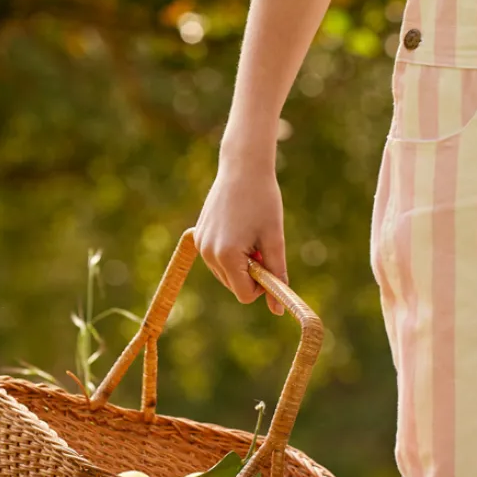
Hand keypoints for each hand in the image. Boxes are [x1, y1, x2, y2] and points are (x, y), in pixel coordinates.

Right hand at [194, 158, 288, 312]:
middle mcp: (208, 254)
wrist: (242, 166)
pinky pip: (217, 258)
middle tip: (262, 243)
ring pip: (226, 273)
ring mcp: (200, 245)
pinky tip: (239, 226)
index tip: (271, 264)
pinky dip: (231, 252)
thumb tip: (278, 310)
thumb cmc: (263, 200)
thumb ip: (276, 273)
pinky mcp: (198, 236)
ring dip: (242, 263)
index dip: (263, 285)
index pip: (245, 294)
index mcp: (227, 255)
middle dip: (252, 273)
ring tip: (251, 233)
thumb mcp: (274, 238)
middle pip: (235, 286)